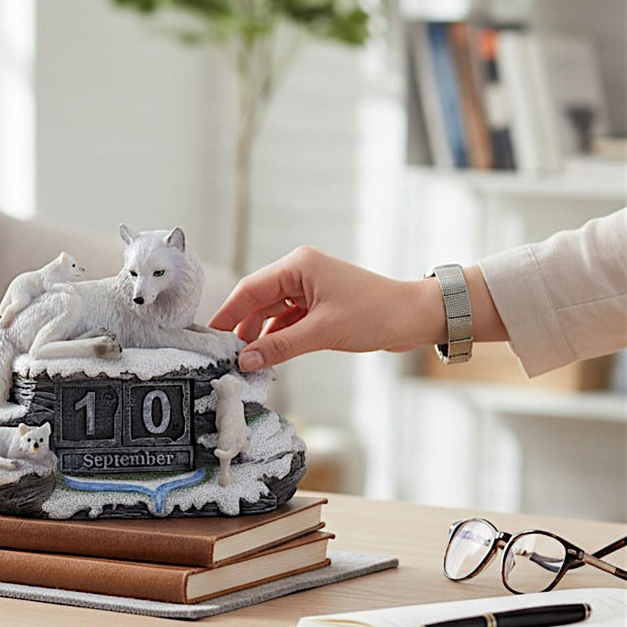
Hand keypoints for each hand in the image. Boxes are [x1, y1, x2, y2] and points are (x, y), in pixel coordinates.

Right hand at [210, 246, 501, 370]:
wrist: (417, 317)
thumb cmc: (376, 313)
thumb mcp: (322, 332)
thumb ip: (280, 346)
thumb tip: (246, 361)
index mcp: (298, 265)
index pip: (250, 289)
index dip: (228, 314)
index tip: (210, 336)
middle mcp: (300, 272)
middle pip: (257, 300)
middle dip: (242, 327)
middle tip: (224, 354)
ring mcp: (309, 288)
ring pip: (271, 312)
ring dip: (259, 335)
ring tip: (244, 360)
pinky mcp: (319, 304)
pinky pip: (288, 320)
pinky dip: (277, 337)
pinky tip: (267, 355)